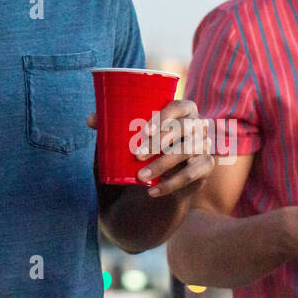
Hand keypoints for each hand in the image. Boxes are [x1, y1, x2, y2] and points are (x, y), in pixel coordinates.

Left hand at [87, 98, 213, 198]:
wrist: (166, 172)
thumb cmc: (148, 143)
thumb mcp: (132, 134)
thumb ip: (113, 125)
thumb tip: (91, 120)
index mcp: (183, 109)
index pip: (179, 106)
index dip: (164, 117)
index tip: (144, 131)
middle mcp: (198, 124)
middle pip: (184, 129)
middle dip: (159, 142)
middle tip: (136, 155)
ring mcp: (204, 145)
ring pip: (187, 152)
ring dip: (162, 165)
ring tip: (140, 177)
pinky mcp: (206, 166)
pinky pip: (193, 174)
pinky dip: (171, 184)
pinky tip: (153, 191)